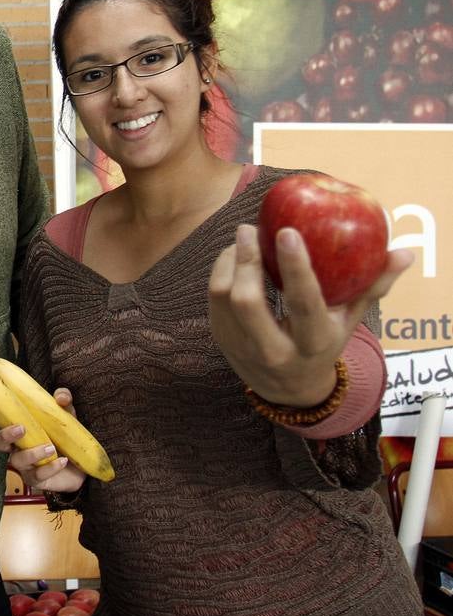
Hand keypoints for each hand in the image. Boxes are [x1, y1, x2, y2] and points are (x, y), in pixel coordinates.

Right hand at [0, 396, 85, 493]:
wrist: (81, 466)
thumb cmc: (65, 437)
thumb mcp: (67, 415)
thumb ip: (64, 401)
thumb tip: (60, 397)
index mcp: (18, 428)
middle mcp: (16, 447)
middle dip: (6, 434)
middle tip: (21, 428)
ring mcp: (24, 465)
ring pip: (17, 460)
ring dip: (32, 453)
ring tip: (51, 448)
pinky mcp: (36, 479)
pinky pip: (37, 475)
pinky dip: (50, 468)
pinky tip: (62, 461)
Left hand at [208, 223, 411, 406]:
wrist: (289, 388)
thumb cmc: (324, 342)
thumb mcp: (350, 321)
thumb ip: (372, 286)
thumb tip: (402, 252)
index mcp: (312, 342)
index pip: (303, 303)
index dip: (295, 267)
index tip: (287, 232)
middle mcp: (274, 349)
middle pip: (248, 300)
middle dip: (247, 259)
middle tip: (252, 228)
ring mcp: (241, 346)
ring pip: (224, 295)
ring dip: (231, 260)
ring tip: (245, 239)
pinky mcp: (220, 338)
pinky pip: (213, 298)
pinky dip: (222, 270)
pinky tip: (235, 256)